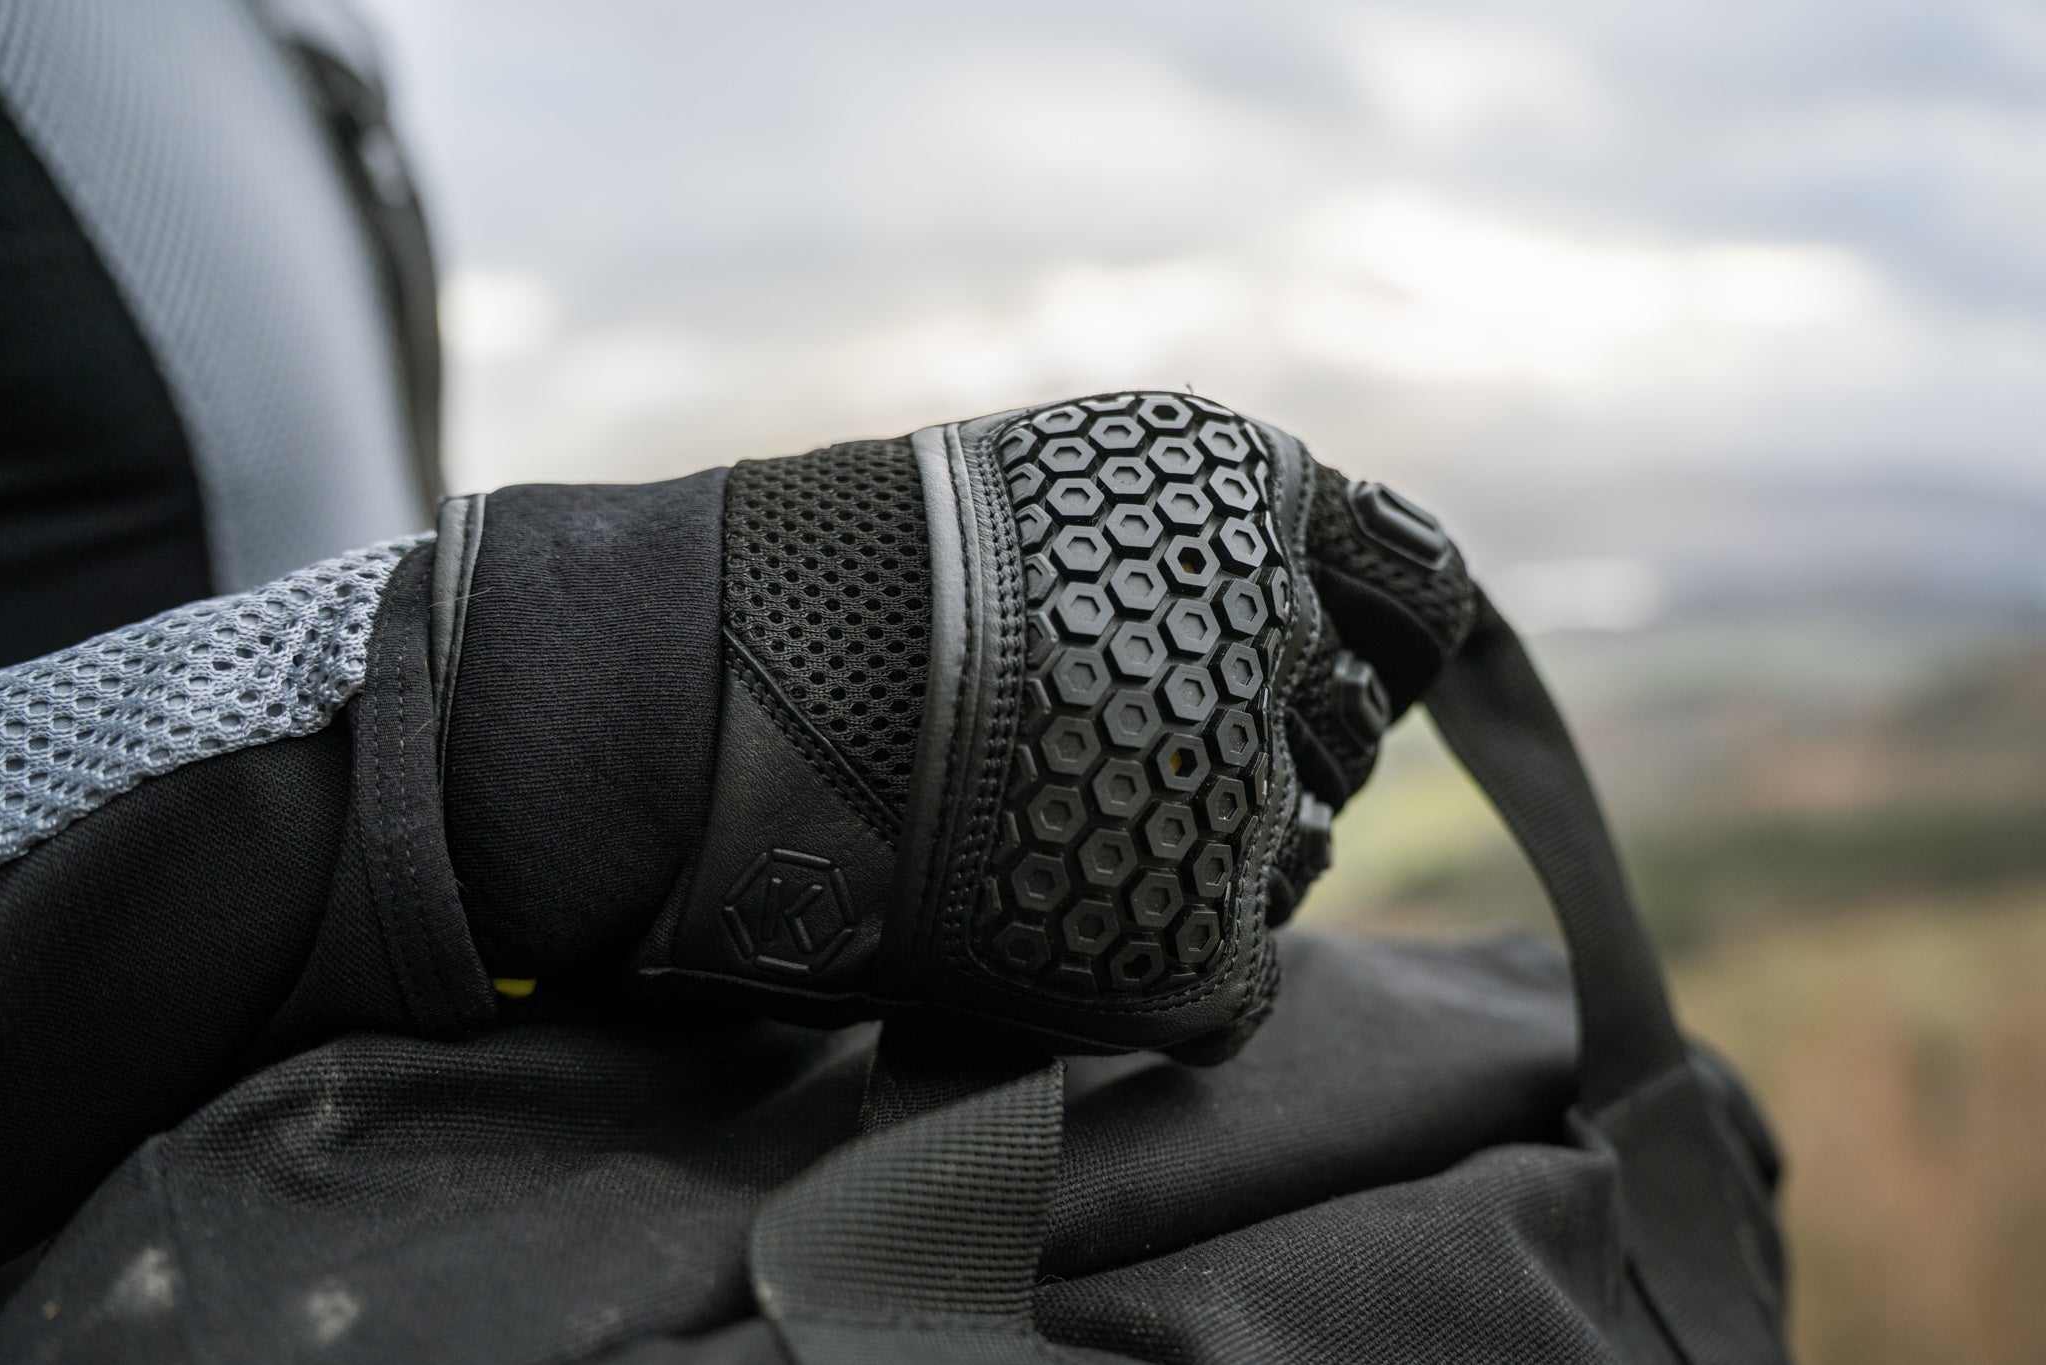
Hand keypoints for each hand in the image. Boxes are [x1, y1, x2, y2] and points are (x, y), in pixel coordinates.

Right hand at [608, 390, 1471, 1060]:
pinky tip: (1055, 923)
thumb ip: (1182, 548)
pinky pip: (1231, 983)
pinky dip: (1165, 971)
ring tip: (1057, 839)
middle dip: (1277, 751)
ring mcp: (1230, 794)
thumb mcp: (1039, 496)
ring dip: (1210, 861)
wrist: (684, 705)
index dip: (1381, 640)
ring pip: (1295, 858)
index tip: (1350, 668)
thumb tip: (1305, 627)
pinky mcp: (1181, 943)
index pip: (1415, 591)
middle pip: (1352, 735)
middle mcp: (1265, 635)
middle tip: (1128, 761)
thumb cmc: (833, 595)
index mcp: (1237, 497)